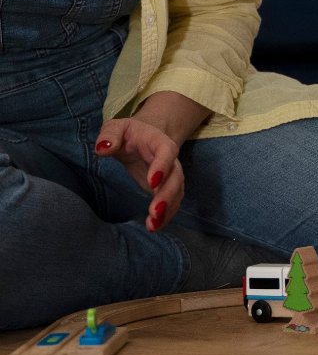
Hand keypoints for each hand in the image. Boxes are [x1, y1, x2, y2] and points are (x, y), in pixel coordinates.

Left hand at [94, 117, 183, 231]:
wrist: (144, 137)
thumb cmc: (128, 133)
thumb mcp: (117, 127)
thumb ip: (110, 135)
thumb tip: (103, 148)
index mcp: (159, 142)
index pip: (167, 152)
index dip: (163, 166)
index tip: (152, 183)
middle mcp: (171, 160)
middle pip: (176, 177)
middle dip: (167, 195)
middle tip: (154, 212)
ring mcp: (170, 175)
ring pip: (177, 193)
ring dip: (168, 210)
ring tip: (153, 226)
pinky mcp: (165, 188)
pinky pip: (172, 202)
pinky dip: (166, 216)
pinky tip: (154, 227)